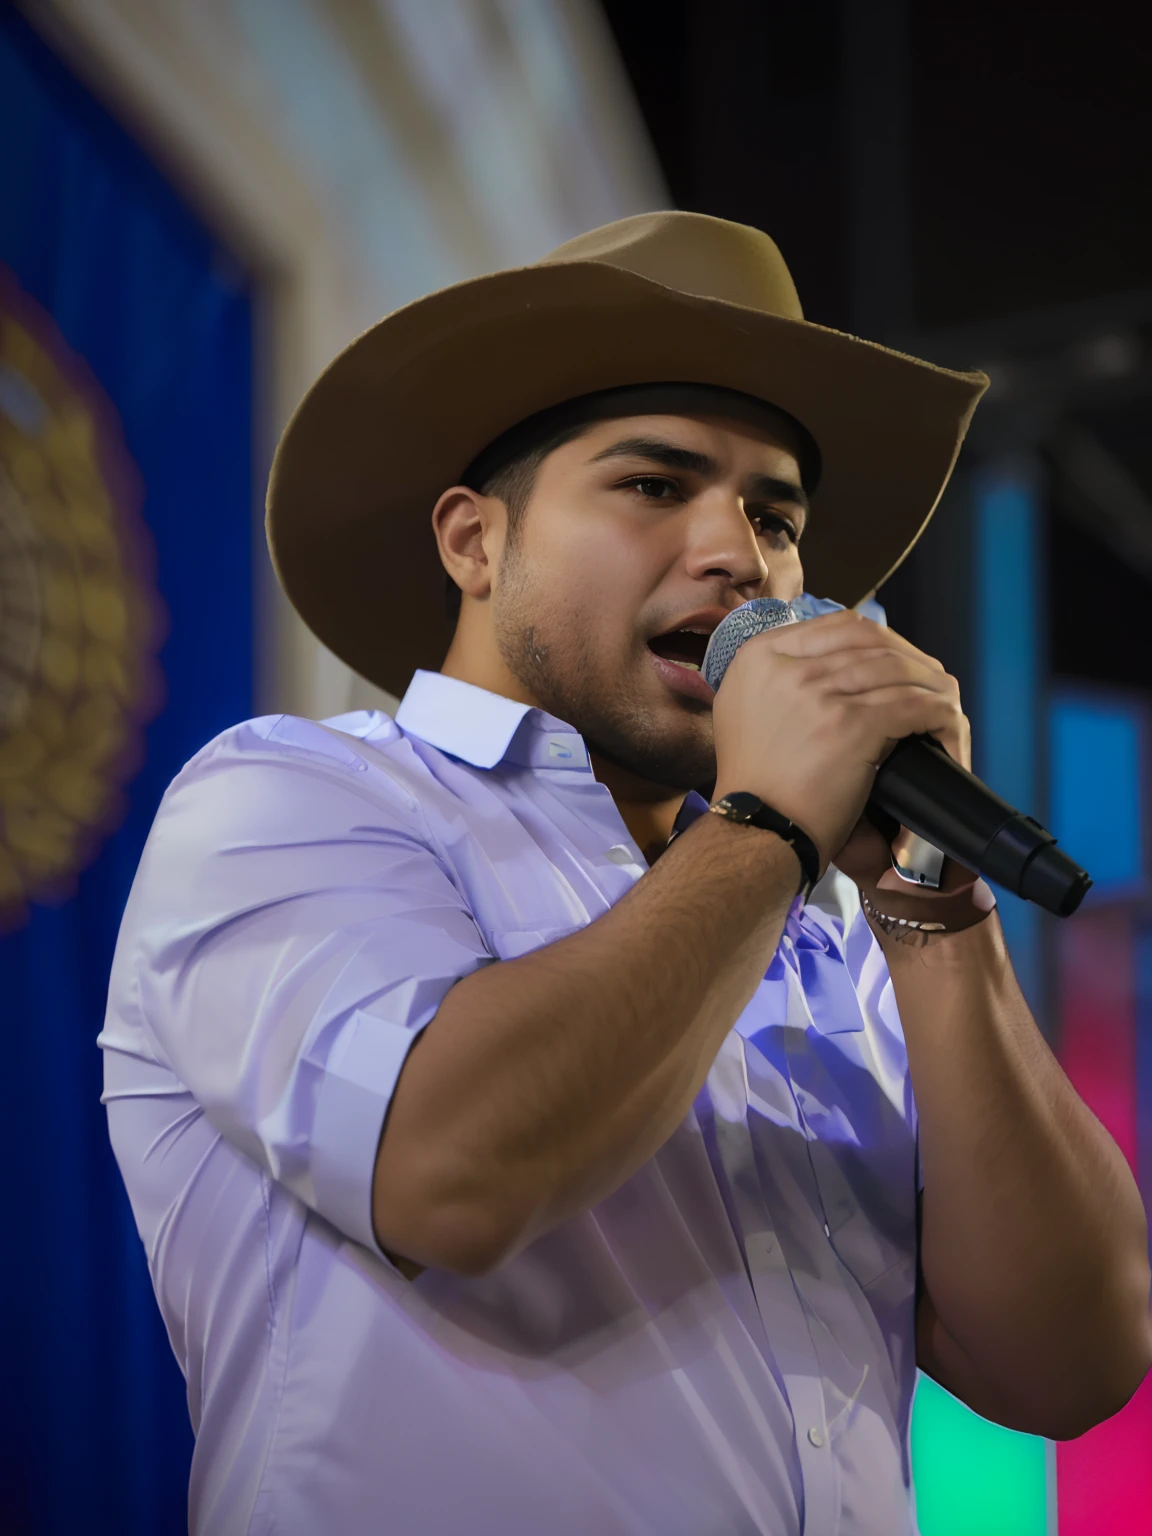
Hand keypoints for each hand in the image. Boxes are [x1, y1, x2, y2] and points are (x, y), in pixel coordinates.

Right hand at [711, 609, 968, 868]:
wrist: (754, 830)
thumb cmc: (754, 783)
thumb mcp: (745, 711)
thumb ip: (777, 680)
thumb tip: (828, 662)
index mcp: (758, 656)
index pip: (839, 626)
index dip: (882, 640)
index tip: (900, 662)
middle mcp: (785, 665)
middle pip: (874, 644)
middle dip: (913, 662)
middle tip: (932, 685)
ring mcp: (818, 692)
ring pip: (899, 671)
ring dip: (933, 688)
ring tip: (946, 708)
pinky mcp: (850, 725)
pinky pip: (913, 706)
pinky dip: (939, 717)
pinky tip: (946, 729)